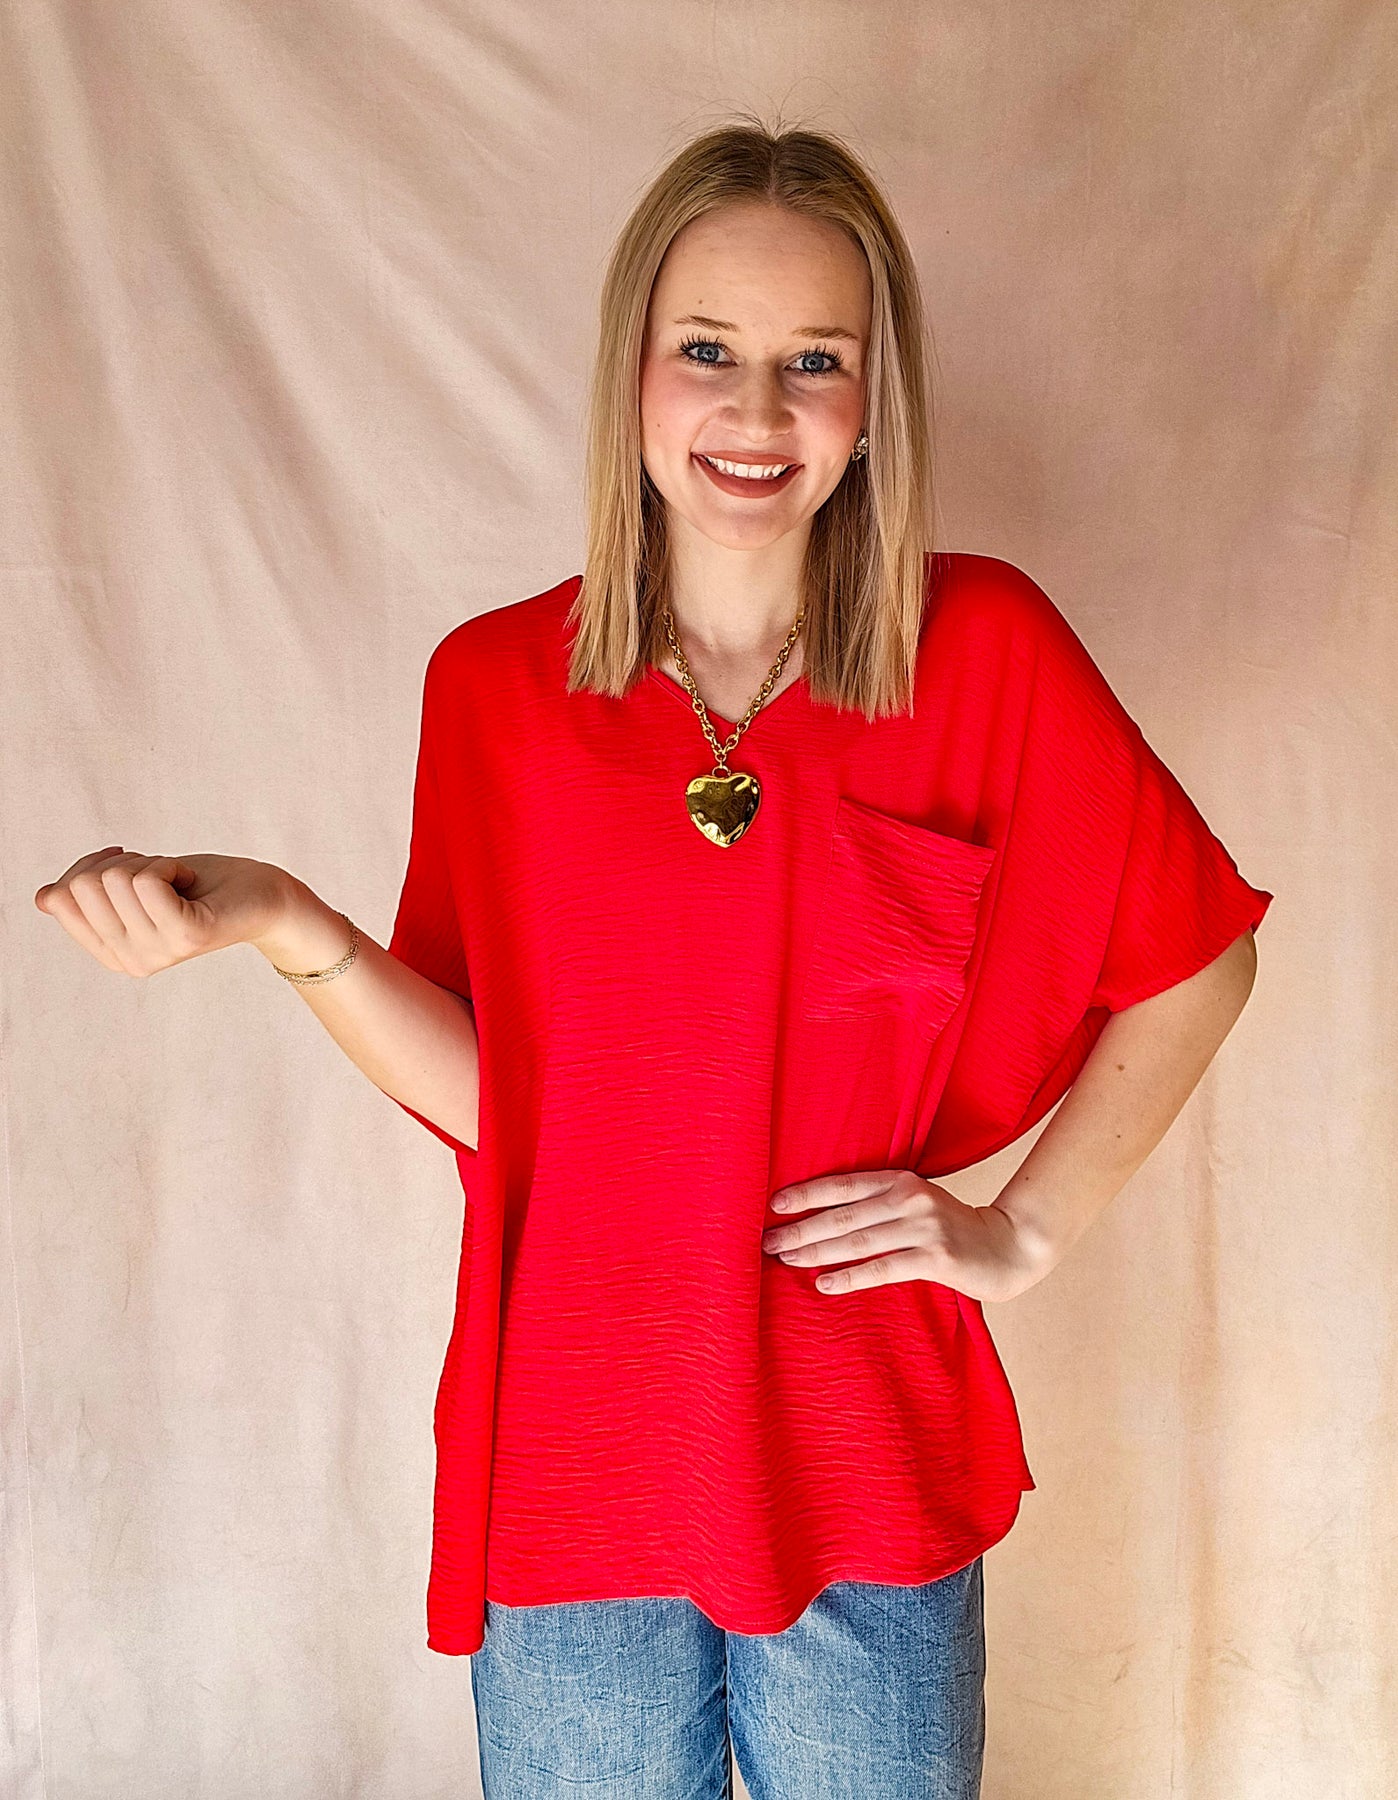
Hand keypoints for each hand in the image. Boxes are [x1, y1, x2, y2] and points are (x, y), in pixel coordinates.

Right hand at [34, 847, 291, 976]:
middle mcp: (129, 962)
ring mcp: (157, 953)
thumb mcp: (135, 888)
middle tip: (164, 879)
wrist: (263, 896)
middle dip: (124, 864)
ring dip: (153, 864)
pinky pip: (148, 880)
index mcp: (110, 953)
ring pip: (117, 878)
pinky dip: (171, 865)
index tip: (131, 870)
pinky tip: (192, 884)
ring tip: (182, 884)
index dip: (92, 867)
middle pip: (84, 884)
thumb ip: (92, 895)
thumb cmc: (200, 886)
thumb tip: (43, 898)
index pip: (58, 897)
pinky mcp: (186, 937)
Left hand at [762, 1167, 1048, 1303]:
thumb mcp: (916, 1203)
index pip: (842, 1185)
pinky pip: (882, 1268)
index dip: (806, 1194)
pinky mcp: (935, 1256)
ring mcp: (923, 1226)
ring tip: (785, 1260)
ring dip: (816, 1252)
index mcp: (900, 1180)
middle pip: (842, 1215)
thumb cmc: (951, 1228)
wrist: (1007, 1246)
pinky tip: (824, 1284)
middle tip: (766, 1242)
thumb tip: (823, 1218)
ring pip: (857, 1241)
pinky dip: (850, 1277)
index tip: (772, 1204)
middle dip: (800, 1228)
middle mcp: (909, 1198)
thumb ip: (879, 1204)